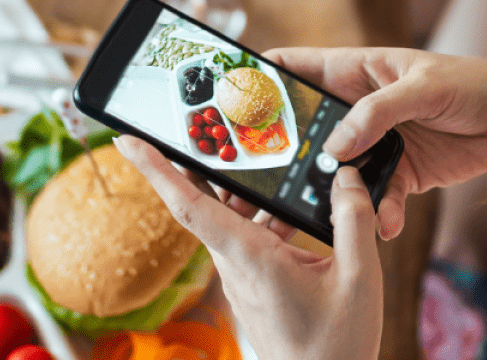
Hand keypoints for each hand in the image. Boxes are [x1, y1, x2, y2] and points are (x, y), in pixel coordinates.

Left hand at [114, 135, 383, 359]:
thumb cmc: (335, 346)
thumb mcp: (358, 278)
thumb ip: (352, 221)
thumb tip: (343, 176)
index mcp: (251, 258)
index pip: (190, 206)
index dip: (155, 170)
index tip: (128, 140)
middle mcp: (237, 265)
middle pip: (207, 204)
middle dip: (207, 163)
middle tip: (210, 128)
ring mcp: (242, 278)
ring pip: (230, 221)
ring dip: (244, 192)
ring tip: (266, 164)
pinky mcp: (254, 286)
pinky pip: (248, 240)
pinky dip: (263, 218)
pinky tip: (292, 213)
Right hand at [264, 48, 486, 238]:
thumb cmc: (473, 84)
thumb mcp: (424, 86)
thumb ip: (377, 113)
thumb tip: (335, 147)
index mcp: (355, 73)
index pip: (296, 70)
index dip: (263, 83)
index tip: (234, 107)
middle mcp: (358, 110)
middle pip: (306, 132)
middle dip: (284, 157)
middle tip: (259, 184)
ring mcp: (375, 145)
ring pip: (336, 172)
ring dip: (329, 195)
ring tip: (318, 217)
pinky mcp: (398, 175)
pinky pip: (376, 198)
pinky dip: (378, 214)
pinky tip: (386, 223)